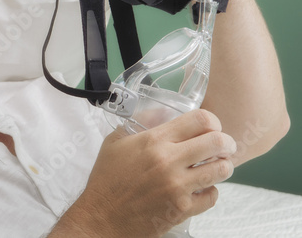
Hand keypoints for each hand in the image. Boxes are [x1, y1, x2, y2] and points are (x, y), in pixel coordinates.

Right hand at [49, 109, 235, 237]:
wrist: (101, 216)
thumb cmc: (107, 179)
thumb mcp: (116, 141)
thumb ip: (140, 122)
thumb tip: (163, 111)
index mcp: (153, 140)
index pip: (200, 120)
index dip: (212, 120)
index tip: (211, 126)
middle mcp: (168, 161)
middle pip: (217, 142)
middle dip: (225, 142)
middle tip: (223, 145)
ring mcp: (177, 187)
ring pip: (220, 169)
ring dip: (222, 165)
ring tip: (216, 165)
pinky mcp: (182, 209)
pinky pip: (212, 196)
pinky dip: (210, 191)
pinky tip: (201, 188)